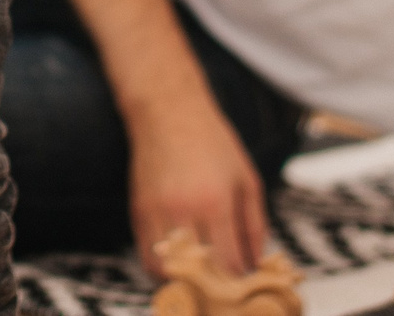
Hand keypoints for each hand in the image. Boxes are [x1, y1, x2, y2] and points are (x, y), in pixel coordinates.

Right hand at [127, 91, 269, 277]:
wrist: (167, 111)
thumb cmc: (213, 142)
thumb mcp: (247, 178)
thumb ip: (254, 224)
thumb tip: (255, 263)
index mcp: (216, 201)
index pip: (228, 263)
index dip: (239, 277)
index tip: (244, 275)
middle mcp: (183, 210)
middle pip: (199, 272)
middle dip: (216, 282)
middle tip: (225, 277)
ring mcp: (157, 212)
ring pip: (169, 271)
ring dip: (187, 279)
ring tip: (201, 273)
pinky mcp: (139, 212)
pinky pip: (148, 257)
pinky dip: (164, 269)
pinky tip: (180, 261)